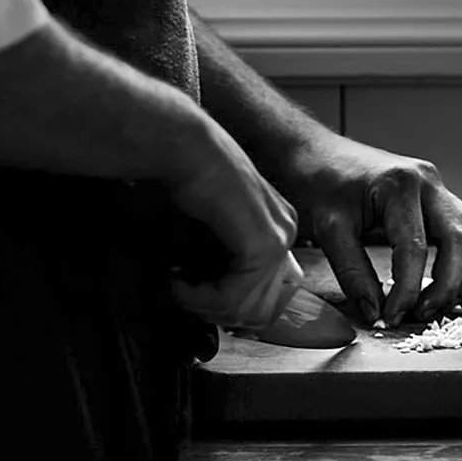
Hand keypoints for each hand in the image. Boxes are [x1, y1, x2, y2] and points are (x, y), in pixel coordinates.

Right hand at [166, 126, 303, 329]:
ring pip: (247, 309)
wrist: (185, 148)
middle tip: (183, 294)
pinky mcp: (263, 245)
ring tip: (176, 285)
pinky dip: (200, 298)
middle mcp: (285, 232)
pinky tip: (178, 281)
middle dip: (217, 312)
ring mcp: (279, 238)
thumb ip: (219, 265)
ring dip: (203, 306)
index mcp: (277, 227)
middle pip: (262, 309)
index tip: (194, 296)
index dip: (230, 308)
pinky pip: (234, 297)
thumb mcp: (208, 230)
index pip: (269, 295)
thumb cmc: (186, 180)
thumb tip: (213, 311)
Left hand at [286, 135, 461, 328]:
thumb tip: (374, 312)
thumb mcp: (329, 229)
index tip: (392, 316)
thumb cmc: (319, 182)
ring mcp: (436, 186)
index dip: (407, 290)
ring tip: (437, 303)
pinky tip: (443, 282)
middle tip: (422, 315)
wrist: (315, 153)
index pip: (415, 248)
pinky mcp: (437, 196)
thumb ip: (354, 274)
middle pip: (459, 241)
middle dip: (447, 286)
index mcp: (399, 184)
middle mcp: (427, 181)